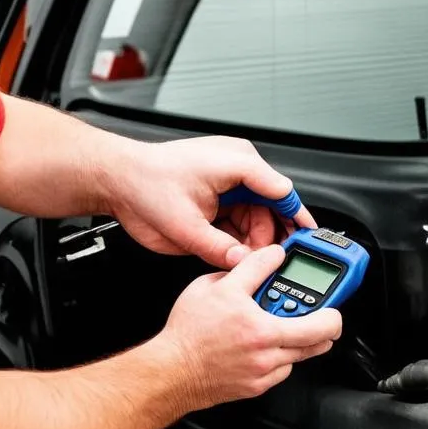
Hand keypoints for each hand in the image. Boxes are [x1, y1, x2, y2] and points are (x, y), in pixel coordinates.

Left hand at [108, 136, 315, 268]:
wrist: (118, 181)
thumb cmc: (145, 184)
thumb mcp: (184, 225)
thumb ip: (218, 248)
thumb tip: (243, 264)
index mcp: (238, 163)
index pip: (282, 193)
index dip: (298, 220)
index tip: (309, 241)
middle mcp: (237, 170)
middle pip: (272, 209)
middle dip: (273, 238)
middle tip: (274, 264)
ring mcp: (228, 184)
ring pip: (257, 219)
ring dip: (255, 242)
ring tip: (253, 265)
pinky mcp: (218, 197)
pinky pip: (239, 222)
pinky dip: (240, 241)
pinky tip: (239, 257)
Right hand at [158, 246, 342, 409]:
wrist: (171, 370)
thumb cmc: (188, 332)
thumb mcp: (217, 285)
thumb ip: (252, 266)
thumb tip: (273, 255)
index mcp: (263, 329)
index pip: (320, 323)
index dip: (333, 313)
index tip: (333, 305)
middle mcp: (268, 355)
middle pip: (319, 344)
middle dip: (325, 328)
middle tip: (320, 315)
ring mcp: (264, 374)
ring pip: (300, 357)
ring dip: (300, 341)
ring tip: (285, 325)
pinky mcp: (257, 387)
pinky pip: (282, 371)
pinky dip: (281, 357)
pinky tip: (265, 344)